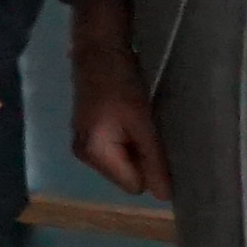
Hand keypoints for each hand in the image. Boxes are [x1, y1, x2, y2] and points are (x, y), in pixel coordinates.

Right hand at [67, 0, 167, 198]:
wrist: (97, 49)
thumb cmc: (122, 83)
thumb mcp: (143, 121)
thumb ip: (153, 160)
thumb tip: (165, 197)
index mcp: (94, 154)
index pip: (133, 185)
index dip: (151, 169)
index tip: (158, 144)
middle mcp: (83, 155)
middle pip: (125, 176)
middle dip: (142, 160)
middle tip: (149, 130)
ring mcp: (82, 144)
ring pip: (121, 164)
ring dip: (135, 149)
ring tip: (139, 122)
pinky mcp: (85, 133)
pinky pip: (114, 151)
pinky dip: (126, 140)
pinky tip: (129, 119)